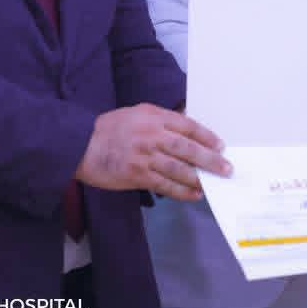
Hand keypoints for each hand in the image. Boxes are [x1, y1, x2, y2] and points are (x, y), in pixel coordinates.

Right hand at [76, 102, 230, 200]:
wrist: (80, 145)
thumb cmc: (110, 127)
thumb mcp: (137, 113)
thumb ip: (162, 119)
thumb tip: (187, 126)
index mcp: (154, 117)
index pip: (187, 126)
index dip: (206, 137)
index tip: (220, 145)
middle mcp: (152, 136)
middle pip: (187, 148)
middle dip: (210, 159)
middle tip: (226, 167)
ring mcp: (145, 157)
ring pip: (178, 169)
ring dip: (198, 177)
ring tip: (212, 183)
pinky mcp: (137, 176)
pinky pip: (164, 185)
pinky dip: (181, 191)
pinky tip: (194, 194)